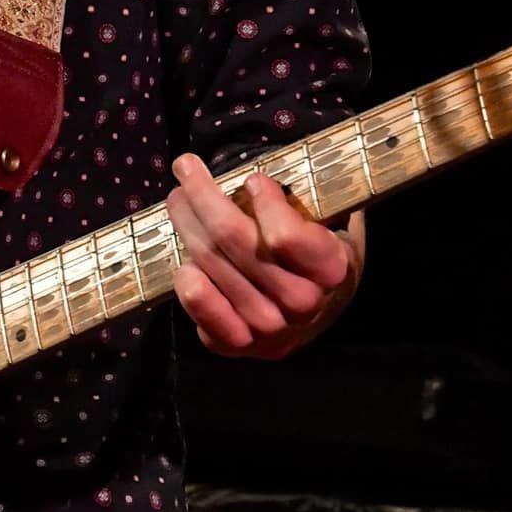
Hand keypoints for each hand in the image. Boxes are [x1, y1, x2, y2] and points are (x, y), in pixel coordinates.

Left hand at [167, 155, 365, 359]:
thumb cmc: (317, 255)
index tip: (251, 180)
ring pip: (209, 263)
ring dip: (185, 222)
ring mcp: (268, 329)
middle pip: (233, 240)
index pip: (285, 235)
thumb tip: (262, 171)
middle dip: (202, 194)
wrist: (320, 312)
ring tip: (178, 197)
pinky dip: (186, 279)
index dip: (263, 202)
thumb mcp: (331, 225)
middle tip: (185, 167)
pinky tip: (186, 257)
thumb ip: (307, 200)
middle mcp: (301, 304)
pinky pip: (199, 304)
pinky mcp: (236, 344)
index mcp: (332, 269)